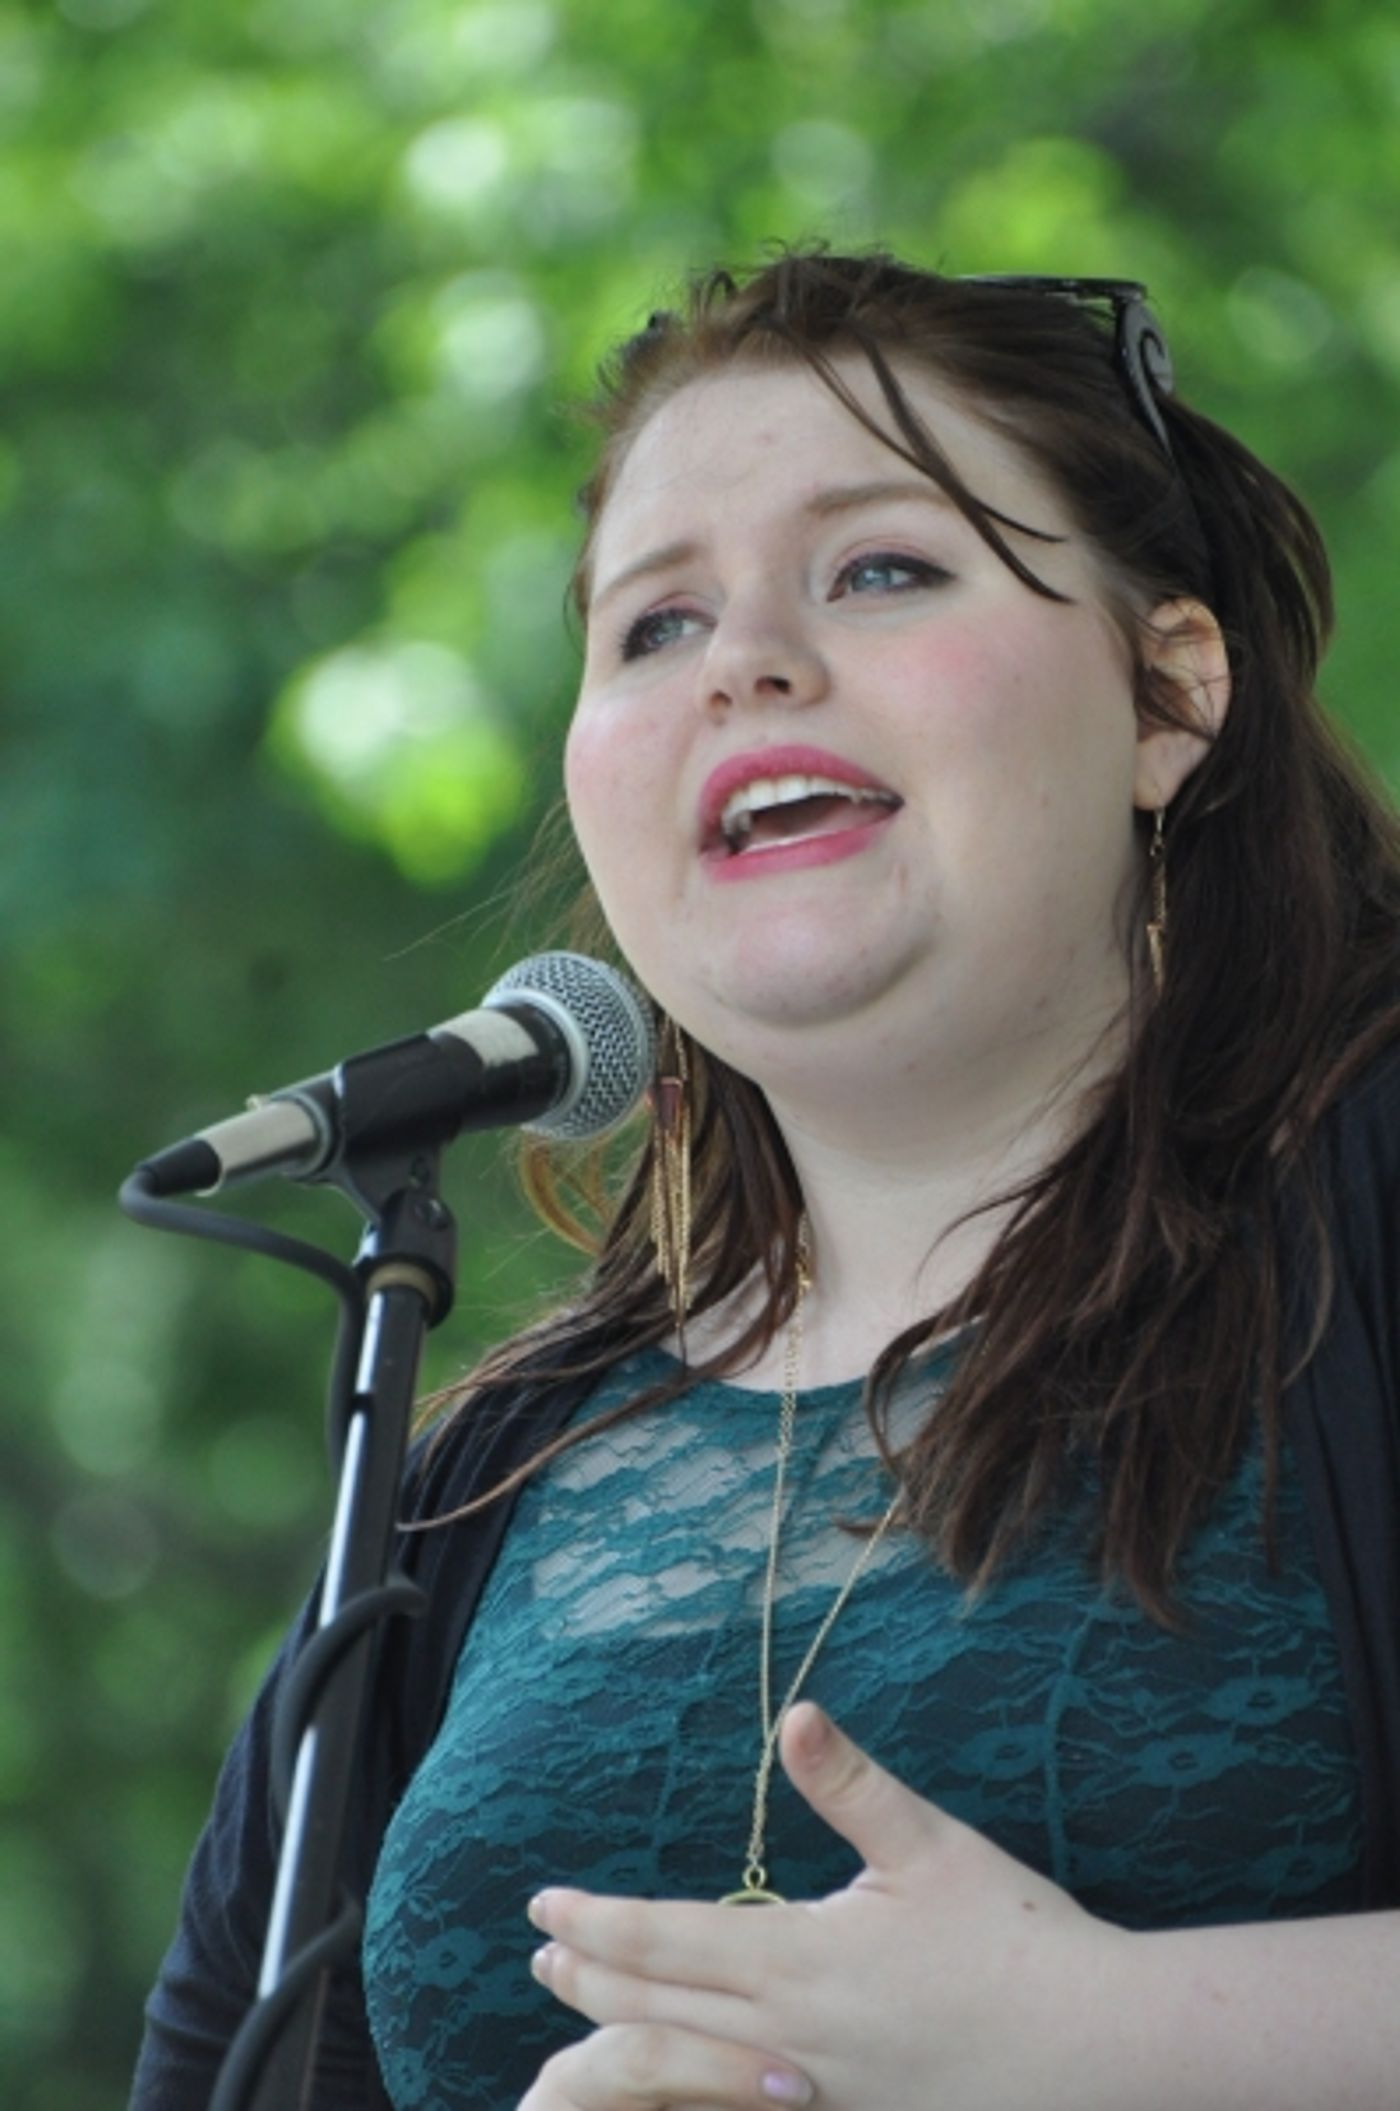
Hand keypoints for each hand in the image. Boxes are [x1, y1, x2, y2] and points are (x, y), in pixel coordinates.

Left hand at [521, 1702, 1128, 2110]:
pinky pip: (740, 2105)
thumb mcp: (930, 1844)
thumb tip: (792, 1712)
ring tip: (583, 2015)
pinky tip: (681, 2071)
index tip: (544, 1907)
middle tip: (538, 1958)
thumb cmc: (1016, 1938)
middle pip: (659, 2011)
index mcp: (803, 1962)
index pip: (667, 1940)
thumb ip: (848, 1783)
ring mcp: (819, 2094)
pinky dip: (688, 2083)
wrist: (1098, 2053)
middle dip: (590, 1981)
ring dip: (627, 2033)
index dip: (597, 1924)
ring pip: (691, 2064)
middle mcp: (793, 2037)